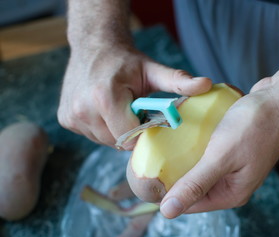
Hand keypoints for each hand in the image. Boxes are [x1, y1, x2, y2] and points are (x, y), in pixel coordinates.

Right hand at [57, 46, 211, 147]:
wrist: (94, 46)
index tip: (149, 121)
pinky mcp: (65, 119)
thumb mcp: (153, 70)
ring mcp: (72, 116)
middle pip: (118, 142)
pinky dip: (102, 128)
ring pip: (104, 141)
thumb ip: (178, 81)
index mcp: (106, 98)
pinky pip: (92, 135)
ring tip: (120, 110)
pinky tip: (105, 111)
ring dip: (116, 131)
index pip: (131, 138)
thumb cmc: (127, 61)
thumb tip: (207, 85)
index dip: (144, 133)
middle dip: (131, 133)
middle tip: (134, 112)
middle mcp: (84, 109)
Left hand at [160, 78, 278, 217]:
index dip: (167, 194)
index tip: (146, 178)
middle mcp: (232, 183)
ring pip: (199, 167)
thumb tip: (169, 211)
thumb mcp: (221, 157)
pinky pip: (207, 152)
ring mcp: (233, 165)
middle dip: (174, 174)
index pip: (190, 203)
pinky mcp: (232, 149)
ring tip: (164, 146)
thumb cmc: (256, 126)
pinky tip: (183, 135)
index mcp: (232, 193)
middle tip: (153, 158)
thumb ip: (196, 183)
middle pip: (194, 185)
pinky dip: (195, 146)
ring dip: (183, 158)